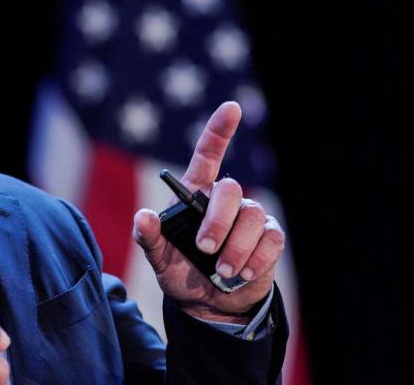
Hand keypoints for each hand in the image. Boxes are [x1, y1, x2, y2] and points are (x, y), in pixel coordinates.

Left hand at [132, 101, 285, 322]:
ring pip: (252, 217)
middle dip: (218, 221)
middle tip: (204, 249)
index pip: (208, 155)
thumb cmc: (181, 273)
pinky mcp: (268, 240)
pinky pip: (270, 239)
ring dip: (236, 248)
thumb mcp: (158, 258)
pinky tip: (243, 274)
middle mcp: (225, 202)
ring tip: (222, 271)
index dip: (219, 130)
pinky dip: (256, 259)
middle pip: (231, 191)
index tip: (231, 108)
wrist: (208, 305)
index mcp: (196, 195)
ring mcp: (249, 219)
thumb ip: (148, 238)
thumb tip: (143, 217)